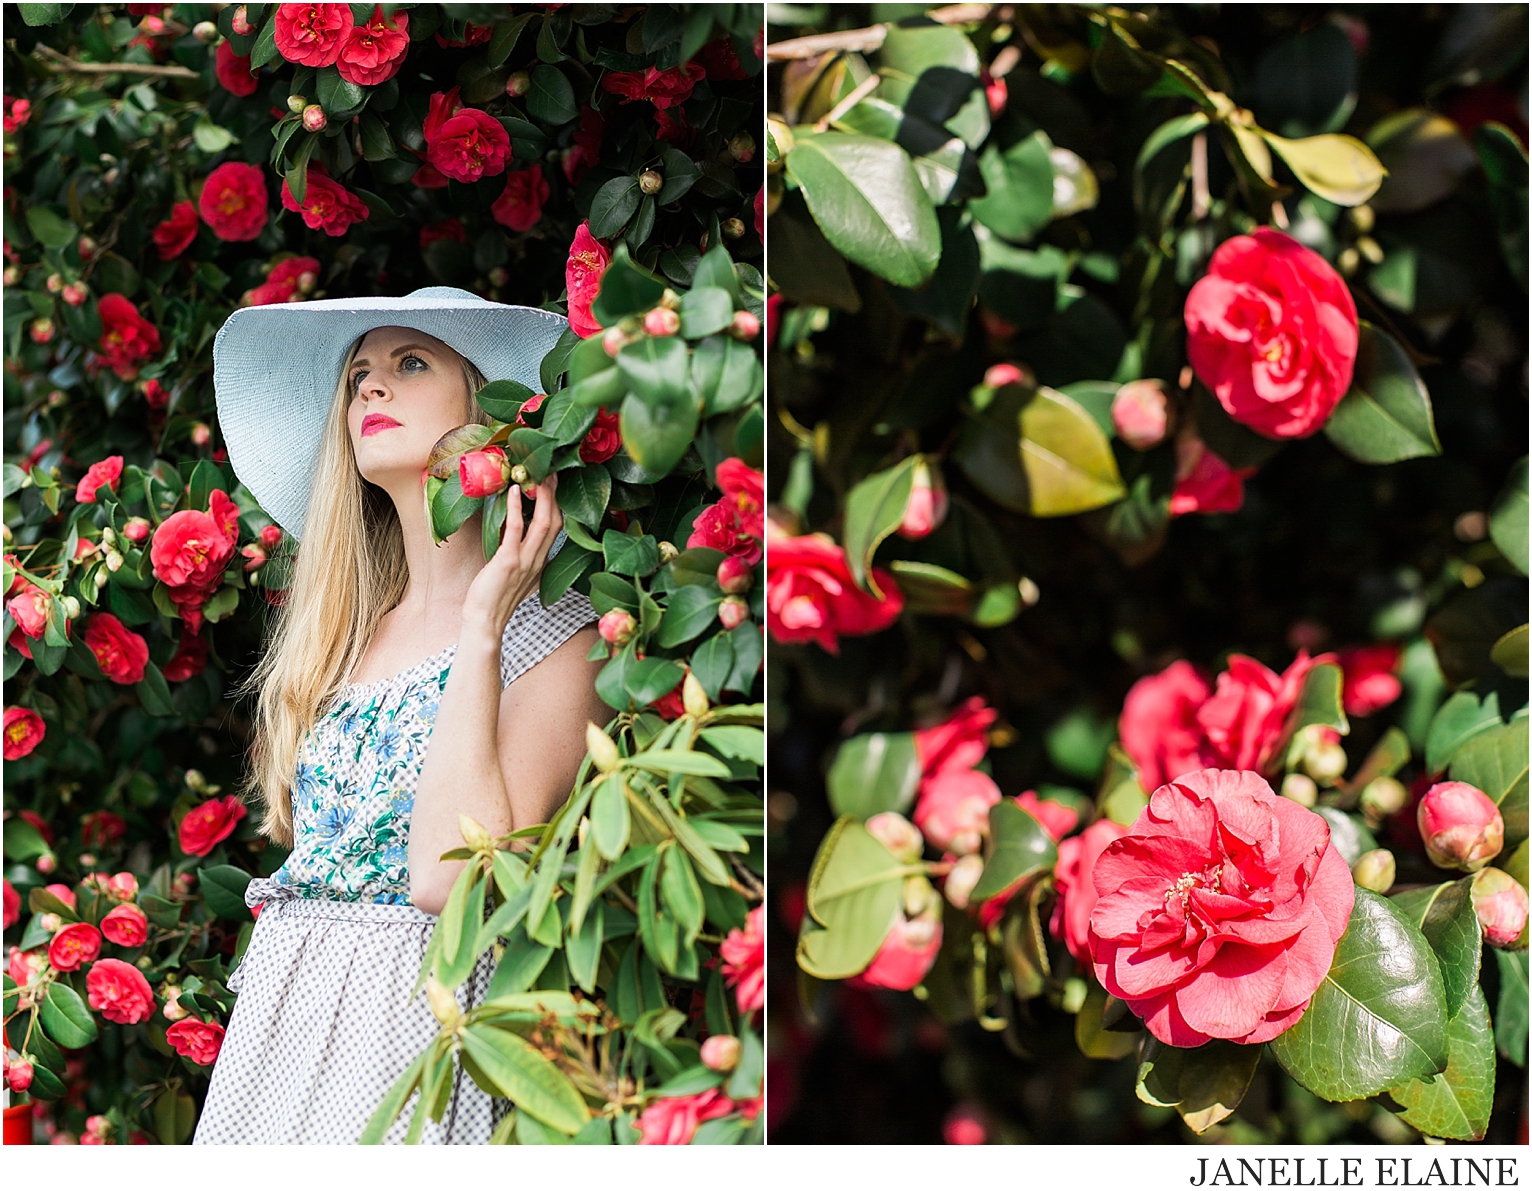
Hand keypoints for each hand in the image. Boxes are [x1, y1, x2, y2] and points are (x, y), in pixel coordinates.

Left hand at [461, 472, 562, 641]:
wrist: (485, 620)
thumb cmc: (494, 597)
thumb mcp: (514, 573)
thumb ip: (519, 554)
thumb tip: (512, 530)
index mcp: (541, 562)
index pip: (558, 528)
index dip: (557, 504)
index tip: (553, 483)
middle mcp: (539, 560)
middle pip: (556, 521)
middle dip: (555, 494)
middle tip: (551, 470)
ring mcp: (526, 561)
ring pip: (543, 523)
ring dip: (542, 496)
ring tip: (538, 474)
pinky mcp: (508, 561)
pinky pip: (516, 530)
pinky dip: (517, 508)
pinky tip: (514, 491)